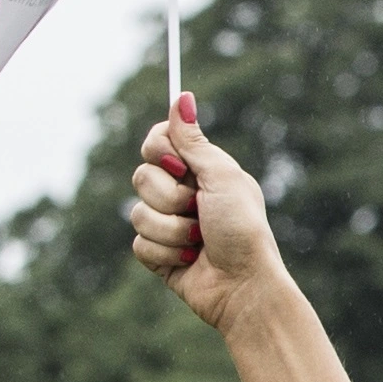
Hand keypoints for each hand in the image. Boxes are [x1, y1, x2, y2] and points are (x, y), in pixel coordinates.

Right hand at [125, 99, 293, 332]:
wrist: (245, 286)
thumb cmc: (243, 229)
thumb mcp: (222, 177)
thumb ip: (194, 141)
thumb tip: (182, 95)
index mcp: (201, 170)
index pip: (157, 142)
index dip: (159, 150)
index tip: (177, 165)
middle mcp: (183, 194)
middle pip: (142, 176)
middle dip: (170, 197)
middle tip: (199, 210)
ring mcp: (168, 224)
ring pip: (137, 213)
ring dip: (172, 230)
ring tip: (199, 242)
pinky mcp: (158, 254)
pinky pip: (138, 244)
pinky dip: (165, 254)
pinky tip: (190, 261)